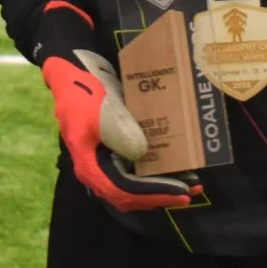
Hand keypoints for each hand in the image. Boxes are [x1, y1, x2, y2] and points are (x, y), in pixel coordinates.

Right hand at [34, 1, 198, 212]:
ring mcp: (105, 162)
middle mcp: (97, 170)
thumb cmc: (85, 91)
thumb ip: (120, 133)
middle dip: (161, 195)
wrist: (75, 72)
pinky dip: (155, 175)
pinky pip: (135, 172)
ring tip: (189, 185)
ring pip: (134, 187)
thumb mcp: (102, 110)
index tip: (178, 191)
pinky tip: (174, 170)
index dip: (152, 194)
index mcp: (88, 165)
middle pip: (130, 195)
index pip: (122, 191)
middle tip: (191, 192)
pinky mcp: (114, 152)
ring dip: (160, 188)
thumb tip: (142, 154)